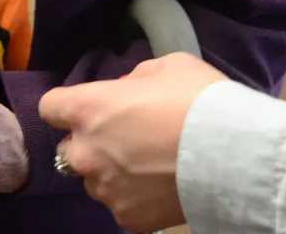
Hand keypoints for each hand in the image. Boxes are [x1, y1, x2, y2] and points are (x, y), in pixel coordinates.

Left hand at [37, 53, 226, 233]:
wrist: (234, 155)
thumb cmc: (199, 100)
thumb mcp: (168, 66)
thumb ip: (135, 79)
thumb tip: (127, 92)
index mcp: (88, 108)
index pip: (50, 106)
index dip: (68, 105)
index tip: (90, 107)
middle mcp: (85, 152)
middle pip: (71, 148)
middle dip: (92, 142)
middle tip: (130, 138)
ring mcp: (105, 190)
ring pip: (96, 180)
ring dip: (112, 172)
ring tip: (152, 166)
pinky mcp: (127, 219)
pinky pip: (122, 204)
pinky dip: (136, 197)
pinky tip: (163, 185)